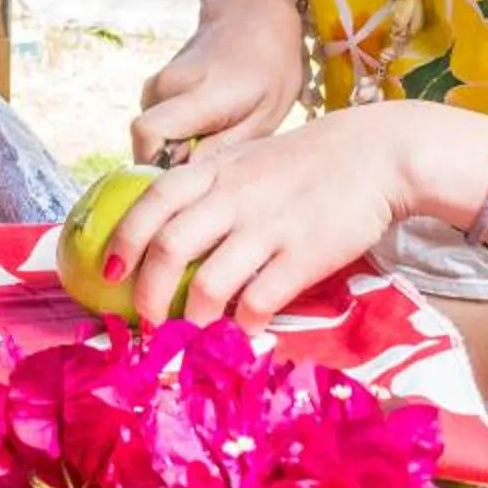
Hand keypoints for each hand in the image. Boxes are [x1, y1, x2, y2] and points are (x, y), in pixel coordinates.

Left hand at [99, 108, 426, 330]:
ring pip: (206, 284)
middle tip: (148, 319)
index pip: (152, 202)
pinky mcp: (303, 256)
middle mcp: (233, 197)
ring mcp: (268, 227)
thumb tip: (165, 227)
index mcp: (215, 170)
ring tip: (193, 333)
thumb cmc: (306, 162)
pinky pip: (258, 302)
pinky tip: (244, 330)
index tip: (109, 273)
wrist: (377, 155)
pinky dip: (243, 325)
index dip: (123, 240)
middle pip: (167, 249)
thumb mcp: (247, 157)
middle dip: (147, 294)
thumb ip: (208, 185)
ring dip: (192, 319)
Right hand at [130, 0, 305, 163]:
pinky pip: (157, 125)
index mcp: (199, 93)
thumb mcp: (267, 116)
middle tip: (217, 156)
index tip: (187, 178)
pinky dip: (177, 133)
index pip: (148, 133)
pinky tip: (208, 123)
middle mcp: (167, 86)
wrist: (251, 14)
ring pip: (153, 137)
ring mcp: (157, 84)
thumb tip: (186, 176)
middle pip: (149, 144)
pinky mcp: (155, 88)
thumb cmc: (270, 66)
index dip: (156, 165)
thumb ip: (224, 149)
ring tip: (217, 134)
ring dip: (178, 146)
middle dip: (175, 162)